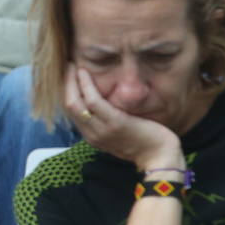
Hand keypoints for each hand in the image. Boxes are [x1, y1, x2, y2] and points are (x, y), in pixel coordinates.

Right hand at [64, 65, 183, 170]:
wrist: (160, 158)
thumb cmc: (146, 143)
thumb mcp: (121, 134)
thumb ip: (109, 121)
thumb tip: (106, 103)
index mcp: (92, 137)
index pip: (71, 112)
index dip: (67, 92)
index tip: (68, 77)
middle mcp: (92, 134)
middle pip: (68, 106)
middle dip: (64, 84)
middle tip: (66, 66)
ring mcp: (101, 129)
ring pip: (74, 103)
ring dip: (70, 81)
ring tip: (71, 66)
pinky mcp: (114, 123)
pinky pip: (93, 101)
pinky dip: (86, 85)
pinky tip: (84, 73)